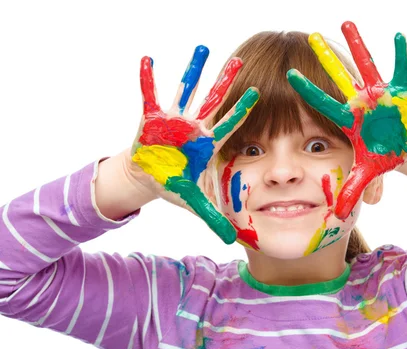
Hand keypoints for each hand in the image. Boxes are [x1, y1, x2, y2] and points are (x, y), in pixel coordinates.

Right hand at [128, 46, 258, 243]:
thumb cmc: (173, 184)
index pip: (228, 125)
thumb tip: (232, 240)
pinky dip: (148, 79)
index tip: (259, 94)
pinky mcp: (151, 118)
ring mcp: (173, 120)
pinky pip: (149, 95)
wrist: (147, 177)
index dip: (242, 111)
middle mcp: (193, 128)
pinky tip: (148, 60)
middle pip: (212, 101)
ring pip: (185, 91)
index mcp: (206, 144)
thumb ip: (213, 217)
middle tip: (240, 60)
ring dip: (193, 72)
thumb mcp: (193, 200)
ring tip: (203, 49)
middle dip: (225, 82)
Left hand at [287, 21, 406, 219]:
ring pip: (365, 65)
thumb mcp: (365, 174)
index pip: (321, 103)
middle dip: (325, 57)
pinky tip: (399, 36)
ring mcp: (378, 94)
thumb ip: (351, 191)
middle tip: (310, 35)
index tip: (288, 75)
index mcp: (347, 118)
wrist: (404, 148)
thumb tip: (339, 216)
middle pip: (338, 77)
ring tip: (346, 21)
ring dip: (357, 44)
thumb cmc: (381, 156)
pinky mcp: (399, 91)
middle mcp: (359, 102)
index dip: (306, 90)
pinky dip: (401, 54)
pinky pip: (400, 69)